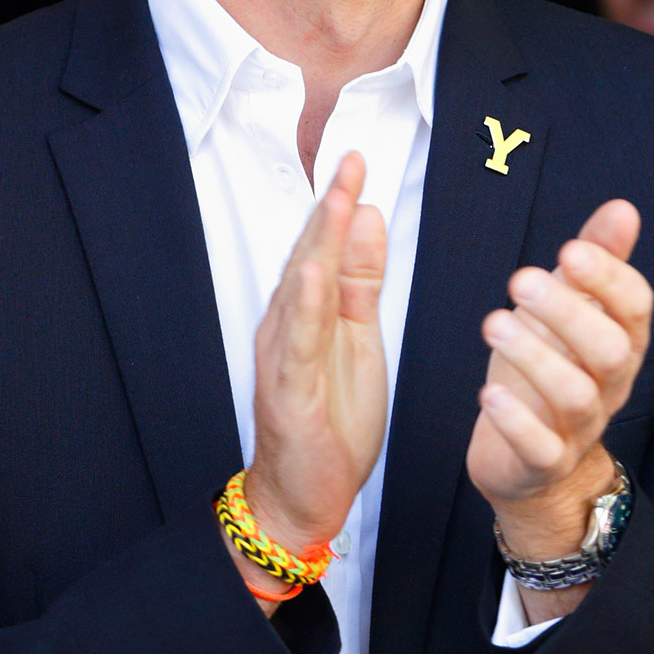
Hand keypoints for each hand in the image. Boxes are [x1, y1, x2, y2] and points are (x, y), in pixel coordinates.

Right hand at [237, 152, 388, 593]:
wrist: (303, 494)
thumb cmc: (330, 418)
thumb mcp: (359, 338)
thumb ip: (361, 281)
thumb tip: (369, 219)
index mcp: (309, 312)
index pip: (326, 247)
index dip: (342, 203)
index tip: (359, 160)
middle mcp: (288, 326)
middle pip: (310, 256)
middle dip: (331, 207)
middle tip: (350, 159)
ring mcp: (284, 356)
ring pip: (301, 289)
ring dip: (319, 242)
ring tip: (337, 199)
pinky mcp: (289, 390)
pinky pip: (297, 341)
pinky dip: (303, 304)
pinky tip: (313, 273)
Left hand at [467, 200, 651, 563]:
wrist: (530, 458)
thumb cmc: (551, 366)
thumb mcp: (569, 307)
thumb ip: (596, 258)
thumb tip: (624, 209)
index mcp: (623, 341)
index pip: (637, 308)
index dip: (609, 279)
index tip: (569, 251)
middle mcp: (611, 385)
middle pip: (612, 351)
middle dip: (569, 313)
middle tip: (520, 280)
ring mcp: (581, 427)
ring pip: (575, 397)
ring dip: (534, 358)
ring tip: (494, 324)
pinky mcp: (546, 462)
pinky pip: (541, 448)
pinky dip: (515, 421)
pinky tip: (488, 393)